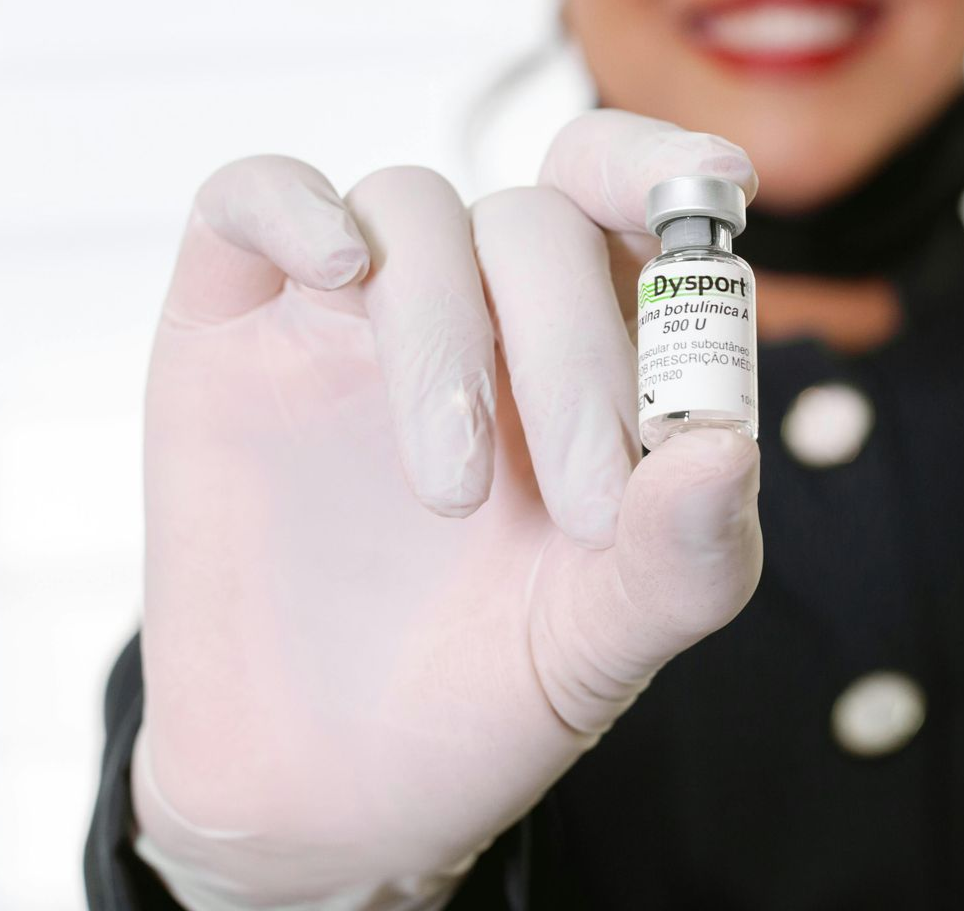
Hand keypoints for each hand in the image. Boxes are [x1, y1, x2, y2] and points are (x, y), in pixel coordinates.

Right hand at [134, 110, 761, 907]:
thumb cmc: (477, 699)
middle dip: (573, 347)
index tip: (725, 187)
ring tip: (452, 492)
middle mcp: (474, 316)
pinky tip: (335, 267)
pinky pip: (249, 199)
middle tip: (585, 503)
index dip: (670, 174)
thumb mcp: (600, 646)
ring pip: (410, 208)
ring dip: (442, 328)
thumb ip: (683, 557)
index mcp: (581, 362)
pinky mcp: (232, 329)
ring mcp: (348, 315)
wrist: (322, 789)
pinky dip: (291, 207)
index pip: (629, 211)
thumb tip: (730, 450)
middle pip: (534, 222)